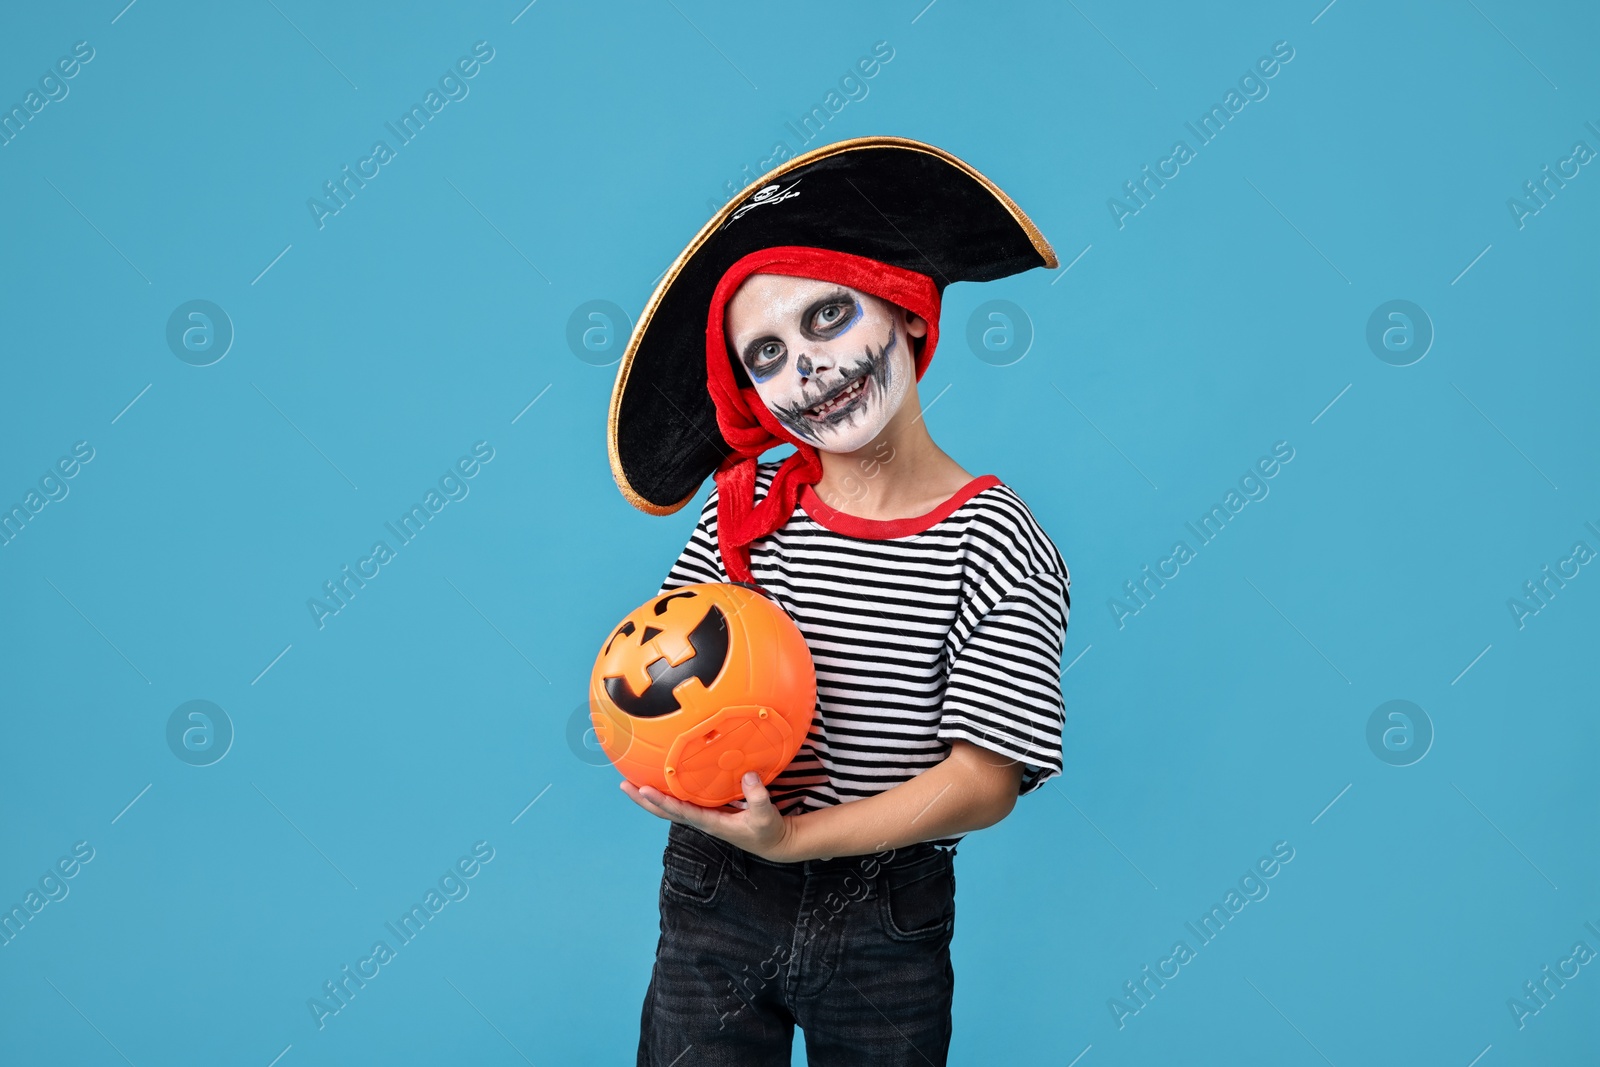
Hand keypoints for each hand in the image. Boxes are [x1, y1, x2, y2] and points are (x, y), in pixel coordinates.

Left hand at [620, 771, 796, 862]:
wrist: (773, 842)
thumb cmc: (768, 831)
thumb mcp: (766, 816)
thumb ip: (758, 797)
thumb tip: (748, 774)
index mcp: (711, 823)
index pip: (681, 811)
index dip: (662, 801)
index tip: (644, 790)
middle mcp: (701, 820)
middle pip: (665, 811)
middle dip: (644, 800)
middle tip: (624, 785)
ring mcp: (703, 816)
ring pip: (670, 807)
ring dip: (650, 797)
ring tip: (631, 782)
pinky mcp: (708, 810)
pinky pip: (682, 801)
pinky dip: (667, 793)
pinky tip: (661, 781)